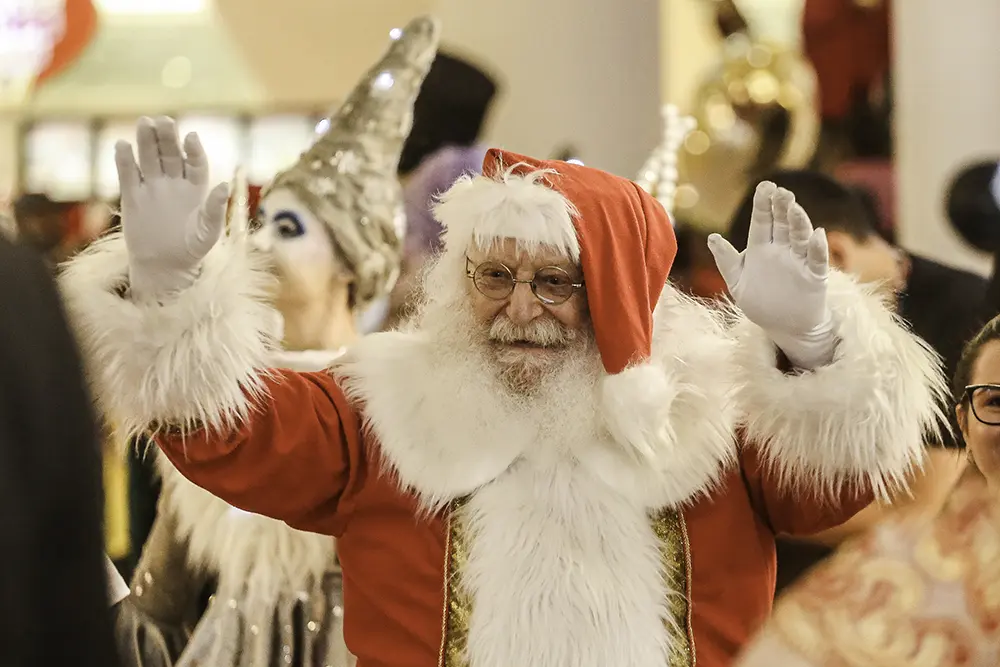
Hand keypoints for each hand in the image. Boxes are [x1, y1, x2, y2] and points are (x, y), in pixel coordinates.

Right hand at [115, 116, 229, 300]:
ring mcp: (153, 186)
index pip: (195, 163)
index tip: (190, 137)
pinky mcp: (132, 195)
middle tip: (163, 121)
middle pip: (170, 154)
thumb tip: (225, 186)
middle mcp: (174, 182)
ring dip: (146, 141)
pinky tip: (122, 145)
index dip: (193, 150)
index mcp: (196, 188)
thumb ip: (214, 209)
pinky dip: (125, 160)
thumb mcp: (207, 232)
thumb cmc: (191, 249)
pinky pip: (129, 174)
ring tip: (145, 123)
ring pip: (149, 158)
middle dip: (167, 137)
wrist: (163, 266)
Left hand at [707, 182, 834, 367]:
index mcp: (761, 248)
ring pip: (800, 237)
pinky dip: (817, 248)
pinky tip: (817, 235)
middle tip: (780, 191)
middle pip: (782, 224)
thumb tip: (712, 237)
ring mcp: (799, 262)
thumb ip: (727, 260)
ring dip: (798, 222)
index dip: (763, 204)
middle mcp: (781, 250)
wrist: (784, 327)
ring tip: (794, 208)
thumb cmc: (760, 302)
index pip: (761, 221)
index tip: (765, 185)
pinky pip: (817, 260)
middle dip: (781, 207)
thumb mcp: (737, 282)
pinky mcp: (814, 277)